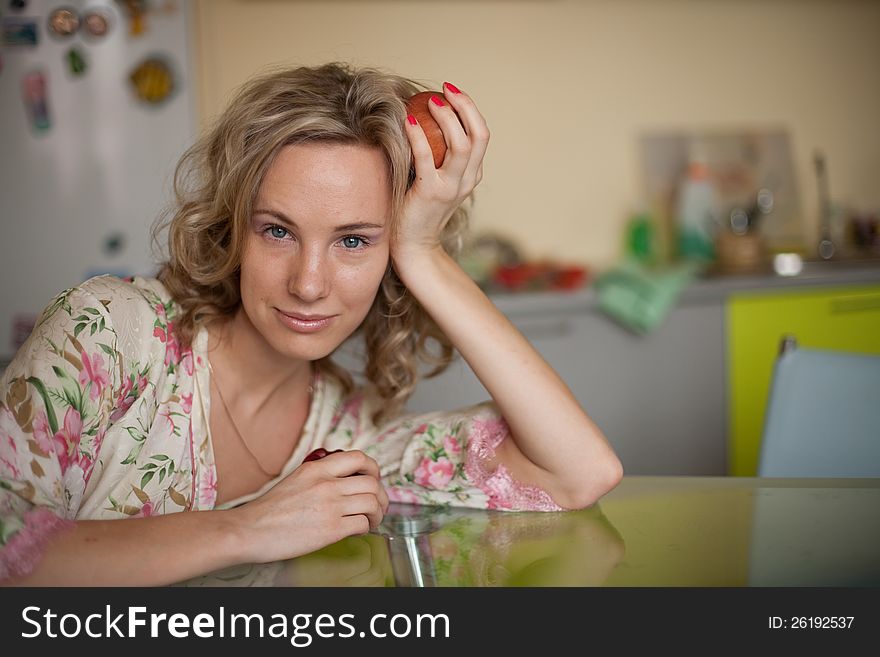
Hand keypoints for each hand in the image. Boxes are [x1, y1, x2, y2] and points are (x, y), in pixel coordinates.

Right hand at [233, 450, 389, 563]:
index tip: (374, 479)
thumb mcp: (296, 480)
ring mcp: (330, 506)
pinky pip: (362, 524)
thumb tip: (343, 482)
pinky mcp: (330, 529)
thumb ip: (320, 477)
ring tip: (371, 521)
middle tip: (378, 506)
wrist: (249, 530)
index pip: (358, 457)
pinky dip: (366, 528)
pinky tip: (358, 531)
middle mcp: (326, 484)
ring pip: (373, 503)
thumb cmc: (269, 511)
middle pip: (372, 483)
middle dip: (382, 497)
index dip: (373, 469)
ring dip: (377, 514)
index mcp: (317, 468)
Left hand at [394, 82, 489, 268]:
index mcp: (472, 175)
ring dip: (447, 117)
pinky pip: (426, 157)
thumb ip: (438, 159)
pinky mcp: (431, 193)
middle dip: (465, 107)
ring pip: (462, 144)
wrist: (412, 247)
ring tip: (430, 102)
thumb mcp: (435, 182)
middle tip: (445, 90)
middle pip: (479, 135)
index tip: (452, 93)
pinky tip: (407, 121)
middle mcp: (467, 180)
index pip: (481, 135)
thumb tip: (422, 121)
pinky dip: (418, 135)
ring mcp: (451, 188)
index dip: (470, 110)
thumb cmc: (416, 211)